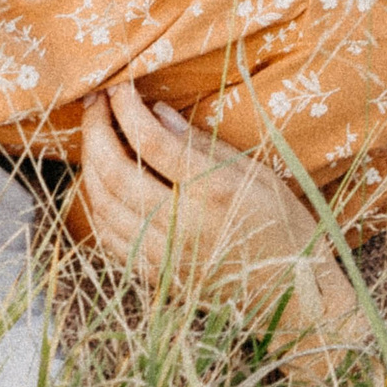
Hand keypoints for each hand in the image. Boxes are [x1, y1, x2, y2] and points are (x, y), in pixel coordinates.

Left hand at [78, 86, 338, 321]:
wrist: (295, 302)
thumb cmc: (287, 229)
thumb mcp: (257, 174)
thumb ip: (203, 144)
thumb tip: (157, 111)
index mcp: (214, 192)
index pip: (151, 141)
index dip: (126, 107)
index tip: (119, 84)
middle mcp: (182, 224)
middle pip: (114, 170)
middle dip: (96, 128)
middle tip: (95, 100)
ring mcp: (164, 256)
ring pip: (102, 204)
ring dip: (90, 164)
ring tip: (96, 135)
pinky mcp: (156, 277)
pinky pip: (108, 237)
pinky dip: (96, 205)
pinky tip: (101, 182)